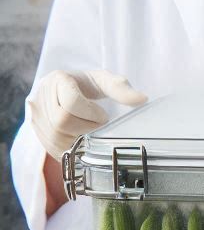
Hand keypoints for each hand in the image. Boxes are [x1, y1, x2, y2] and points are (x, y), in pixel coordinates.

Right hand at [27, 69, 146, 161]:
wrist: (61, 91)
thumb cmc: (86, 85)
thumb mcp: (103, 80)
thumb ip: (120, 88)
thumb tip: (142, 99)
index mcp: (57, 80)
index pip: (72, 103)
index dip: (92, 113)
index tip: (103, 114)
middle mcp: (40, 98)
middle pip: (62, 122)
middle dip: (87, 127)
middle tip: (99, 124)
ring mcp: (35, 116)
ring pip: (57, 137)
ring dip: (80, 139)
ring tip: (91, 131)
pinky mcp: (37, 132)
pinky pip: (53, 148)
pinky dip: (72, 148)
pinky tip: (82, 140)